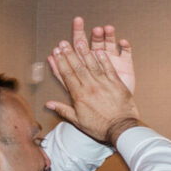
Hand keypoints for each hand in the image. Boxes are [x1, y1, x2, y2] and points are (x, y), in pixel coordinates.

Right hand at [45, 31, 140, 145]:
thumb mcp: (78, 121)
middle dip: (69, 54)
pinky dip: (104, 60)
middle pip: (77, 67)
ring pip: (92, 65)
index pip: (67, 75)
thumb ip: (63, 110)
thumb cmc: (101, 128)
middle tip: (63, 43)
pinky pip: (109, 69)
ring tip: (78, 41)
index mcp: (79, 96)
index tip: (55, 52)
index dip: (60, 62)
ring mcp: (104, 85)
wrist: (122, 129)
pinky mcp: (117, 85)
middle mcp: (90, 87)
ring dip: (84, 53)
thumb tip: (48, 104)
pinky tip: (99, 51)